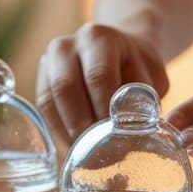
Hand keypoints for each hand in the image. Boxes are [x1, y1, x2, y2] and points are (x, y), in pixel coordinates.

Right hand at [36, 22, 169, 141]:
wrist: (120, 54)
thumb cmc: (138, 70)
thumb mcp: (151, 80)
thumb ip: (144, 101)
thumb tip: (137, 134)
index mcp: (99, 38)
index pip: (98, 76)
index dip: (105, 109)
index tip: (114, 136)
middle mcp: (67, 45)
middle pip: (66, 87)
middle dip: (82, 124)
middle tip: (97, 152)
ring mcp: (49, 61)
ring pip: (49, 100)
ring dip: (68, 131)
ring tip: (86, 154)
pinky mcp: (41, 79)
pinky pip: (44, 109)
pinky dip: (58, 131)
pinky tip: (75, 147)